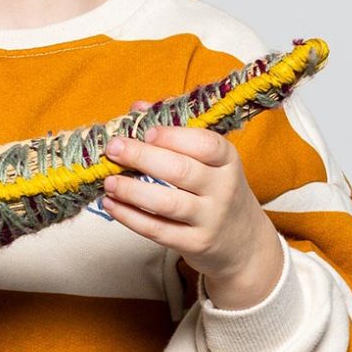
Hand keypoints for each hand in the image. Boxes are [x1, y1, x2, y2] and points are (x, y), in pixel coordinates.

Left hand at [100, 107, 283, 309]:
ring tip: (108, 181)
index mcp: (227, 160)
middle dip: (142, 157)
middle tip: (113, 149)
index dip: (173, 136)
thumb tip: (137, 108)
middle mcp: (223, 188)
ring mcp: (210, 218)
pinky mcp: (195, 243)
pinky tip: (111, 204)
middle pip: (181, 170)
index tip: (146, 132)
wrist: (243, 242)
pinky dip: (130, 217)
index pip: (205, 144)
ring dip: (132, 190)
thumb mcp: (208, 160)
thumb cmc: (215, 189)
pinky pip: (158, 230)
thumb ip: (174, 131)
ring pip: (167, 203)